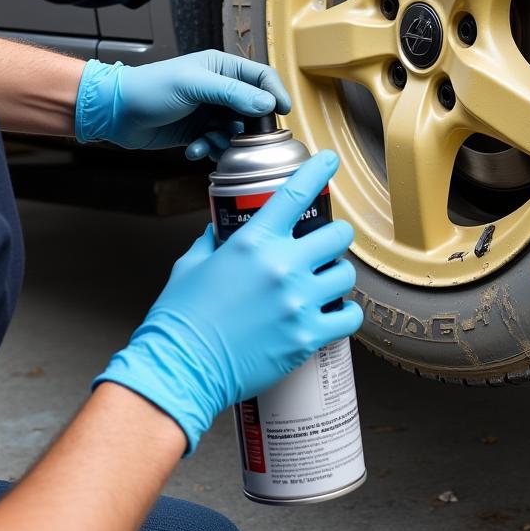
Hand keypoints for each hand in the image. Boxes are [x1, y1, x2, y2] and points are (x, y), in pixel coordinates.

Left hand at [74, 49, 290, 158]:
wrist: (115, 112)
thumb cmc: (150, 88)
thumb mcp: (194, 85)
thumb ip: (232, 93)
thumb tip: (267, 103)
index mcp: (222, 68)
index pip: (261, 76)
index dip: (275, 93)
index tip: (283, 111)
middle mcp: (220, 89)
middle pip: (253, 109)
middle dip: (249, 127)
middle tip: (244, 139)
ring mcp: (209, 112)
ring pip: (236, 131)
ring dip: (226, 142)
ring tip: (209, 143)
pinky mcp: (198, 132)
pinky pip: (218, 144)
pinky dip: (209, 150)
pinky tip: (193, 150)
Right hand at [93, 151, 362, 452]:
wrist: (180, 369)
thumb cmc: (181, 319)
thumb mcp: (191, 265)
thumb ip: (212, 241)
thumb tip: (219, 230)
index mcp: (253, 242)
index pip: (296, 193)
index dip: (318, 170)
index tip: (330, 161)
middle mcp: (281, 266)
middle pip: (338, 234)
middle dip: (335, 236)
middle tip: (326, 245)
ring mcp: (297, 301)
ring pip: (346, 274)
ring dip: (338, 276)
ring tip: (326, 283)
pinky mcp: (306, 336)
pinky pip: (349, 317)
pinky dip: (345, 315)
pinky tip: (334, 314)